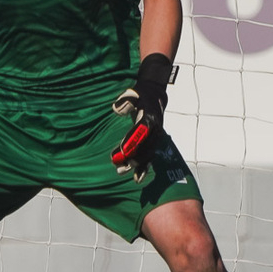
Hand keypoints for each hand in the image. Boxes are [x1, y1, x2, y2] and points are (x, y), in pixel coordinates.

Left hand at [111, 53, 174, 182]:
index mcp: (150, 117)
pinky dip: (144, 168)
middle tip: (117, 164)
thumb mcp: (133, 93)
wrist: (155, 95)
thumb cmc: (141, 94)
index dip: (131, 142)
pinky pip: (150, 156)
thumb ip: (125, 100)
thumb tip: (116, 109)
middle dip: (131, 157)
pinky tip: (136, 178)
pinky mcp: (154, 142)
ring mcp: (155, 137)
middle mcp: (155, 129)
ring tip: (120, 171)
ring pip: (147, 154)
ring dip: (135, 165)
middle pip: (144, 146)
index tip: (121, 151)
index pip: (141, 132)